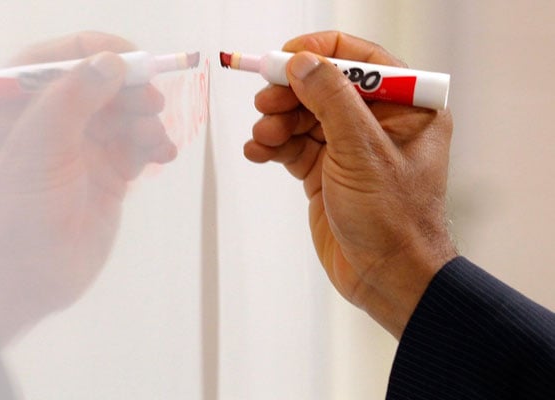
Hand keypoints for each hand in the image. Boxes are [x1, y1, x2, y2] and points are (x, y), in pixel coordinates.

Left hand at [0, 32, 176, 345]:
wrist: (17, 288)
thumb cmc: (8, 217)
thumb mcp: (32, 152)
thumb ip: (69, 100)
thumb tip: (111, 61)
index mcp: (2, 105)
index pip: (50, 59)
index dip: (93, 52)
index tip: (130, 58)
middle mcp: (40, 120)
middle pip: (94, 83)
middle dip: (126, 88)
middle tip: (150, 102)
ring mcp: (75, 148)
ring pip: (120, 113)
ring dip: (144, 118)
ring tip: (154, 140)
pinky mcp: (103, 174)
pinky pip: (135, 145)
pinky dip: (153, 144)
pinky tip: (163, 153)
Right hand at [245, 31, 455, 337]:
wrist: (385, 277)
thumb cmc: (393, 219)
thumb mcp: (362, 151)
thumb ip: (331, 100)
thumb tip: (302, 62)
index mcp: (407, 107)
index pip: (360, 59)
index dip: (320, 52)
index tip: (286, 58)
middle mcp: (378, 122)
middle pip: (323, 86)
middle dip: (291, 93)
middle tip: (266, 102)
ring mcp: (350, 148)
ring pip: (303, 116)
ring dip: (277, 122)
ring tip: (264, 137)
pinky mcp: (326, 172)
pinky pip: (293, 146)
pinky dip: (273, 146)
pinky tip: (258, 152)